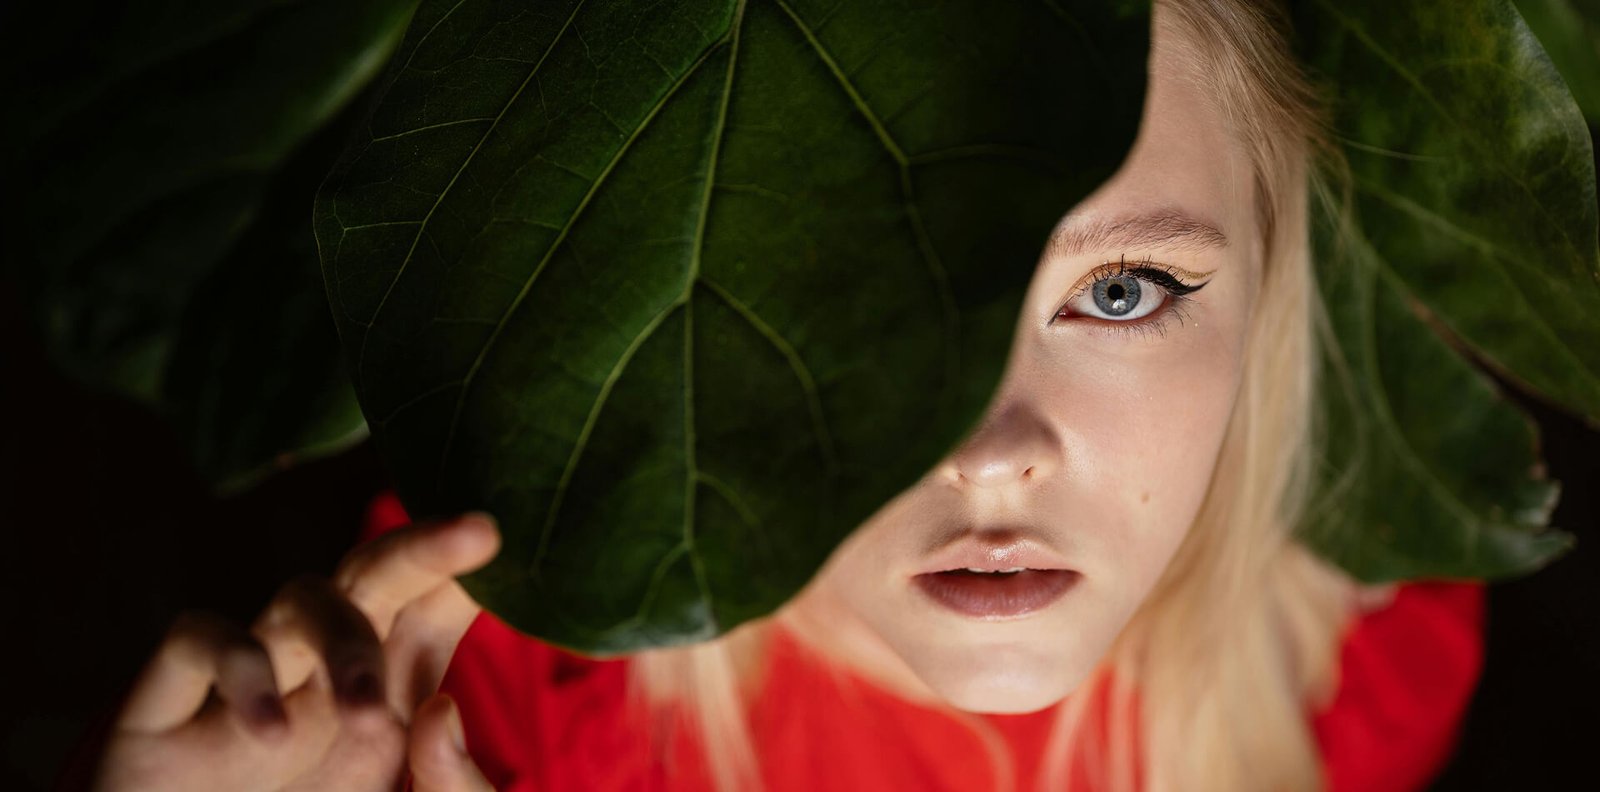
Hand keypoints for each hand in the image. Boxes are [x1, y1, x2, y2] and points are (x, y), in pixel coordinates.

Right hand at [91, 512, 501, 791]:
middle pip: (378, 576)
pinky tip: (271, 734)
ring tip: (370, 719)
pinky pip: (200, 638)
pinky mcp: (170, 703)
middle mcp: (324, 665)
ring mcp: (255, 676)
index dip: (468, 568)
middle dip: (425, 547)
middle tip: (481, 530)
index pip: (437, 601)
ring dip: (342, 641)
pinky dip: (238, 671)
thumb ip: (451, 787)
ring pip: (301, 595)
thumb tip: (441, 708)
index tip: (509, 537)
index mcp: (390, 687)